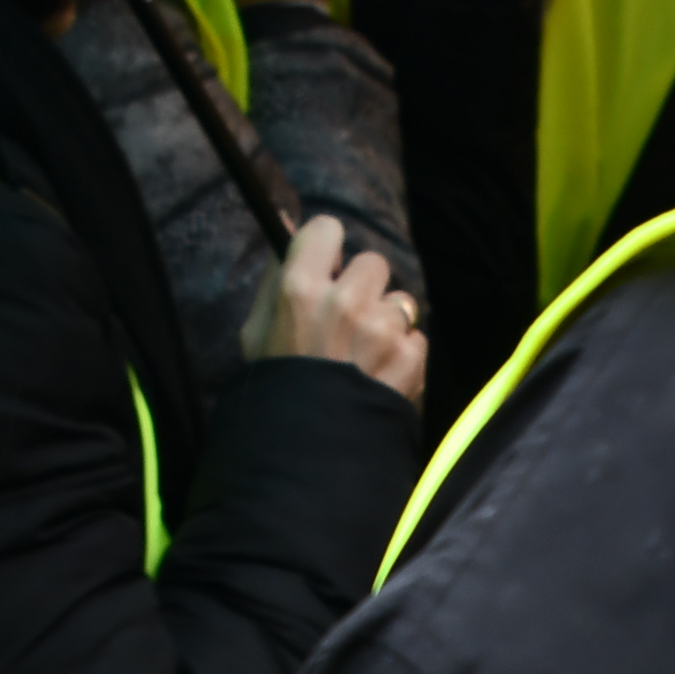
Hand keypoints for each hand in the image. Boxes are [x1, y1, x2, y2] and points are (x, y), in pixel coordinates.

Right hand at [261, 212, 425, 411]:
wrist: (305, 452)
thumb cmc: (275, 387)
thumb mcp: (258, 330)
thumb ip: (277, 277)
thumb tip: (287, 221)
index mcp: (299, 289)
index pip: (327, 229)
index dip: (327, 249)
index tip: (325, 268)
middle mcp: (345, 302)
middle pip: (372, 262)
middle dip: (363, 286)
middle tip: (347, 319)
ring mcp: (382, 331)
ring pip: (399, 301)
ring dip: (387, 323)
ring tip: (363, 355)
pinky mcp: (410, 359)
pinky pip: (416, 338)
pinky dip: (403, 355)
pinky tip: (379, 375)